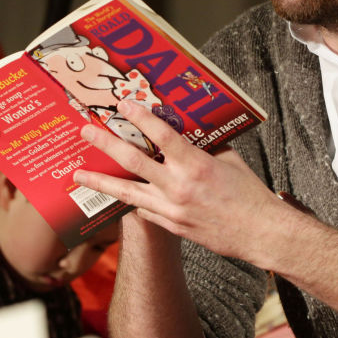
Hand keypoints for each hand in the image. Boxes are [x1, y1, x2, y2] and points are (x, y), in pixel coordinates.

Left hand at [73, 99, 283, 263]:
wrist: (259, 232)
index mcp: (195, 165)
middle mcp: (178, 187)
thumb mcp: (229, 160)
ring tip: (78, 174)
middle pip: (133, 161)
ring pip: (127, 193)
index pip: (161, 135)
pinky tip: (117, 194)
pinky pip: (144, 210)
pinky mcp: (172, 226)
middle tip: (86, 131)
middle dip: (107, 143)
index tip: (122, 105)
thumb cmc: (249, 194)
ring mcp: (172, 209)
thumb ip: (206, 146)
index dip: (140, 117)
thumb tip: (189, 131)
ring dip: (101, 181)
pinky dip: (130, 201)